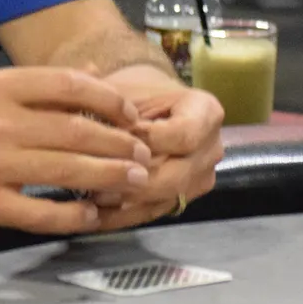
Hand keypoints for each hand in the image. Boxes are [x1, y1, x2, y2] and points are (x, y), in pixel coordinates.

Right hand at [0, 67, 153, 234]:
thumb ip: (37, 83)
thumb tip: (91, 71)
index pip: (68, 84)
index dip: (108, 99)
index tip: (130, 114)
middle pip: (76, 130)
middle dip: (119, 143)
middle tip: (143, 154)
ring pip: (67, 169)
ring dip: (108, 176)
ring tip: (133, 180)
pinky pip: (41, 213)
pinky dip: (72, 215)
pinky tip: (90, 215)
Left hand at [87, 64, 224, 229]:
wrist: (144, 105)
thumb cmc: (134, 91)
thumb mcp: (126, 87)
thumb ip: (114, 104)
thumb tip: (95, 123)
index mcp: (206, 112)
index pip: (183, 135)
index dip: (149, 140)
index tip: (115, 136)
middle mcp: (210, 149)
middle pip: (176, 176)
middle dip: (135, 180)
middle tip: (98, 179)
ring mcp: (198, 178)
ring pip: (163, 199)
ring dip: (126, 203)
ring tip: (92, 199)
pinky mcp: (180, 199)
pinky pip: (152, 212)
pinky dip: (122, 215)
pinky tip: (94, 213)